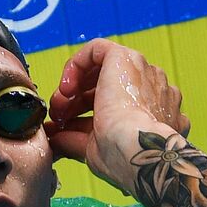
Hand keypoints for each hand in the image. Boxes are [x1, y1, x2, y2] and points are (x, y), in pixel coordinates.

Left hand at [45, 38, 190, 193]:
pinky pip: (98, 49)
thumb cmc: (124, 156)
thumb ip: (73, 140)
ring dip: (74, 86)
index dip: (80, 113)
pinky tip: (66, 87)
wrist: (137, 147)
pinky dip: (76, 64)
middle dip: (74, 101)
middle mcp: (151, 89)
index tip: (64, 126)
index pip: (110, 104)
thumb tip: (54, 139)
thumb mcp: (93, 150)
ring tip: (60, 104)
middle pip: (105, 86)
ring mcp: (144, 72)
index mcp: (149, 111)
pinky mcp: (127, 57)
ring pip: (101, 68)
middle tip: (58, 117)